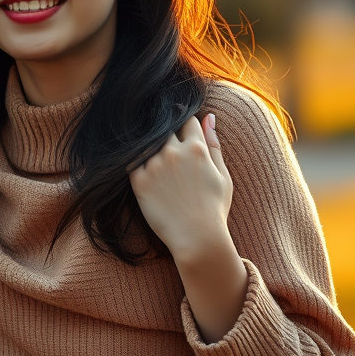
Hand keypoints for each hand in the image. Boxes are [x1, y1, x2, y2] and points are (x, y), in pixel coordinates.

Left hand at [128, 113, 231, 260]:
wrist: (197, 238)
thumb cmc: (214, 209)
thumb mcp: (222, 175)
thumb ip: (214, 145)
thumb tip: (209, 117)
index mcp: (196, 149)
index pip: (187, 120)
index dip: (185, 127)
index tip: (183, 137)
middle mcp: (174, 152)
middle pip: (165, 129)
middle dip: (168, 136)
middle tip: (170, 156)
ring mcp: (154, 165)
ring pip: (147, 143)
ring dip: (151, 149)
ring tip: (159, 168)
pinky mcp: (139, 180)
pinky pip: (131, 161)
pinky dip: (136, 162)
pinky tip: (145, 172)